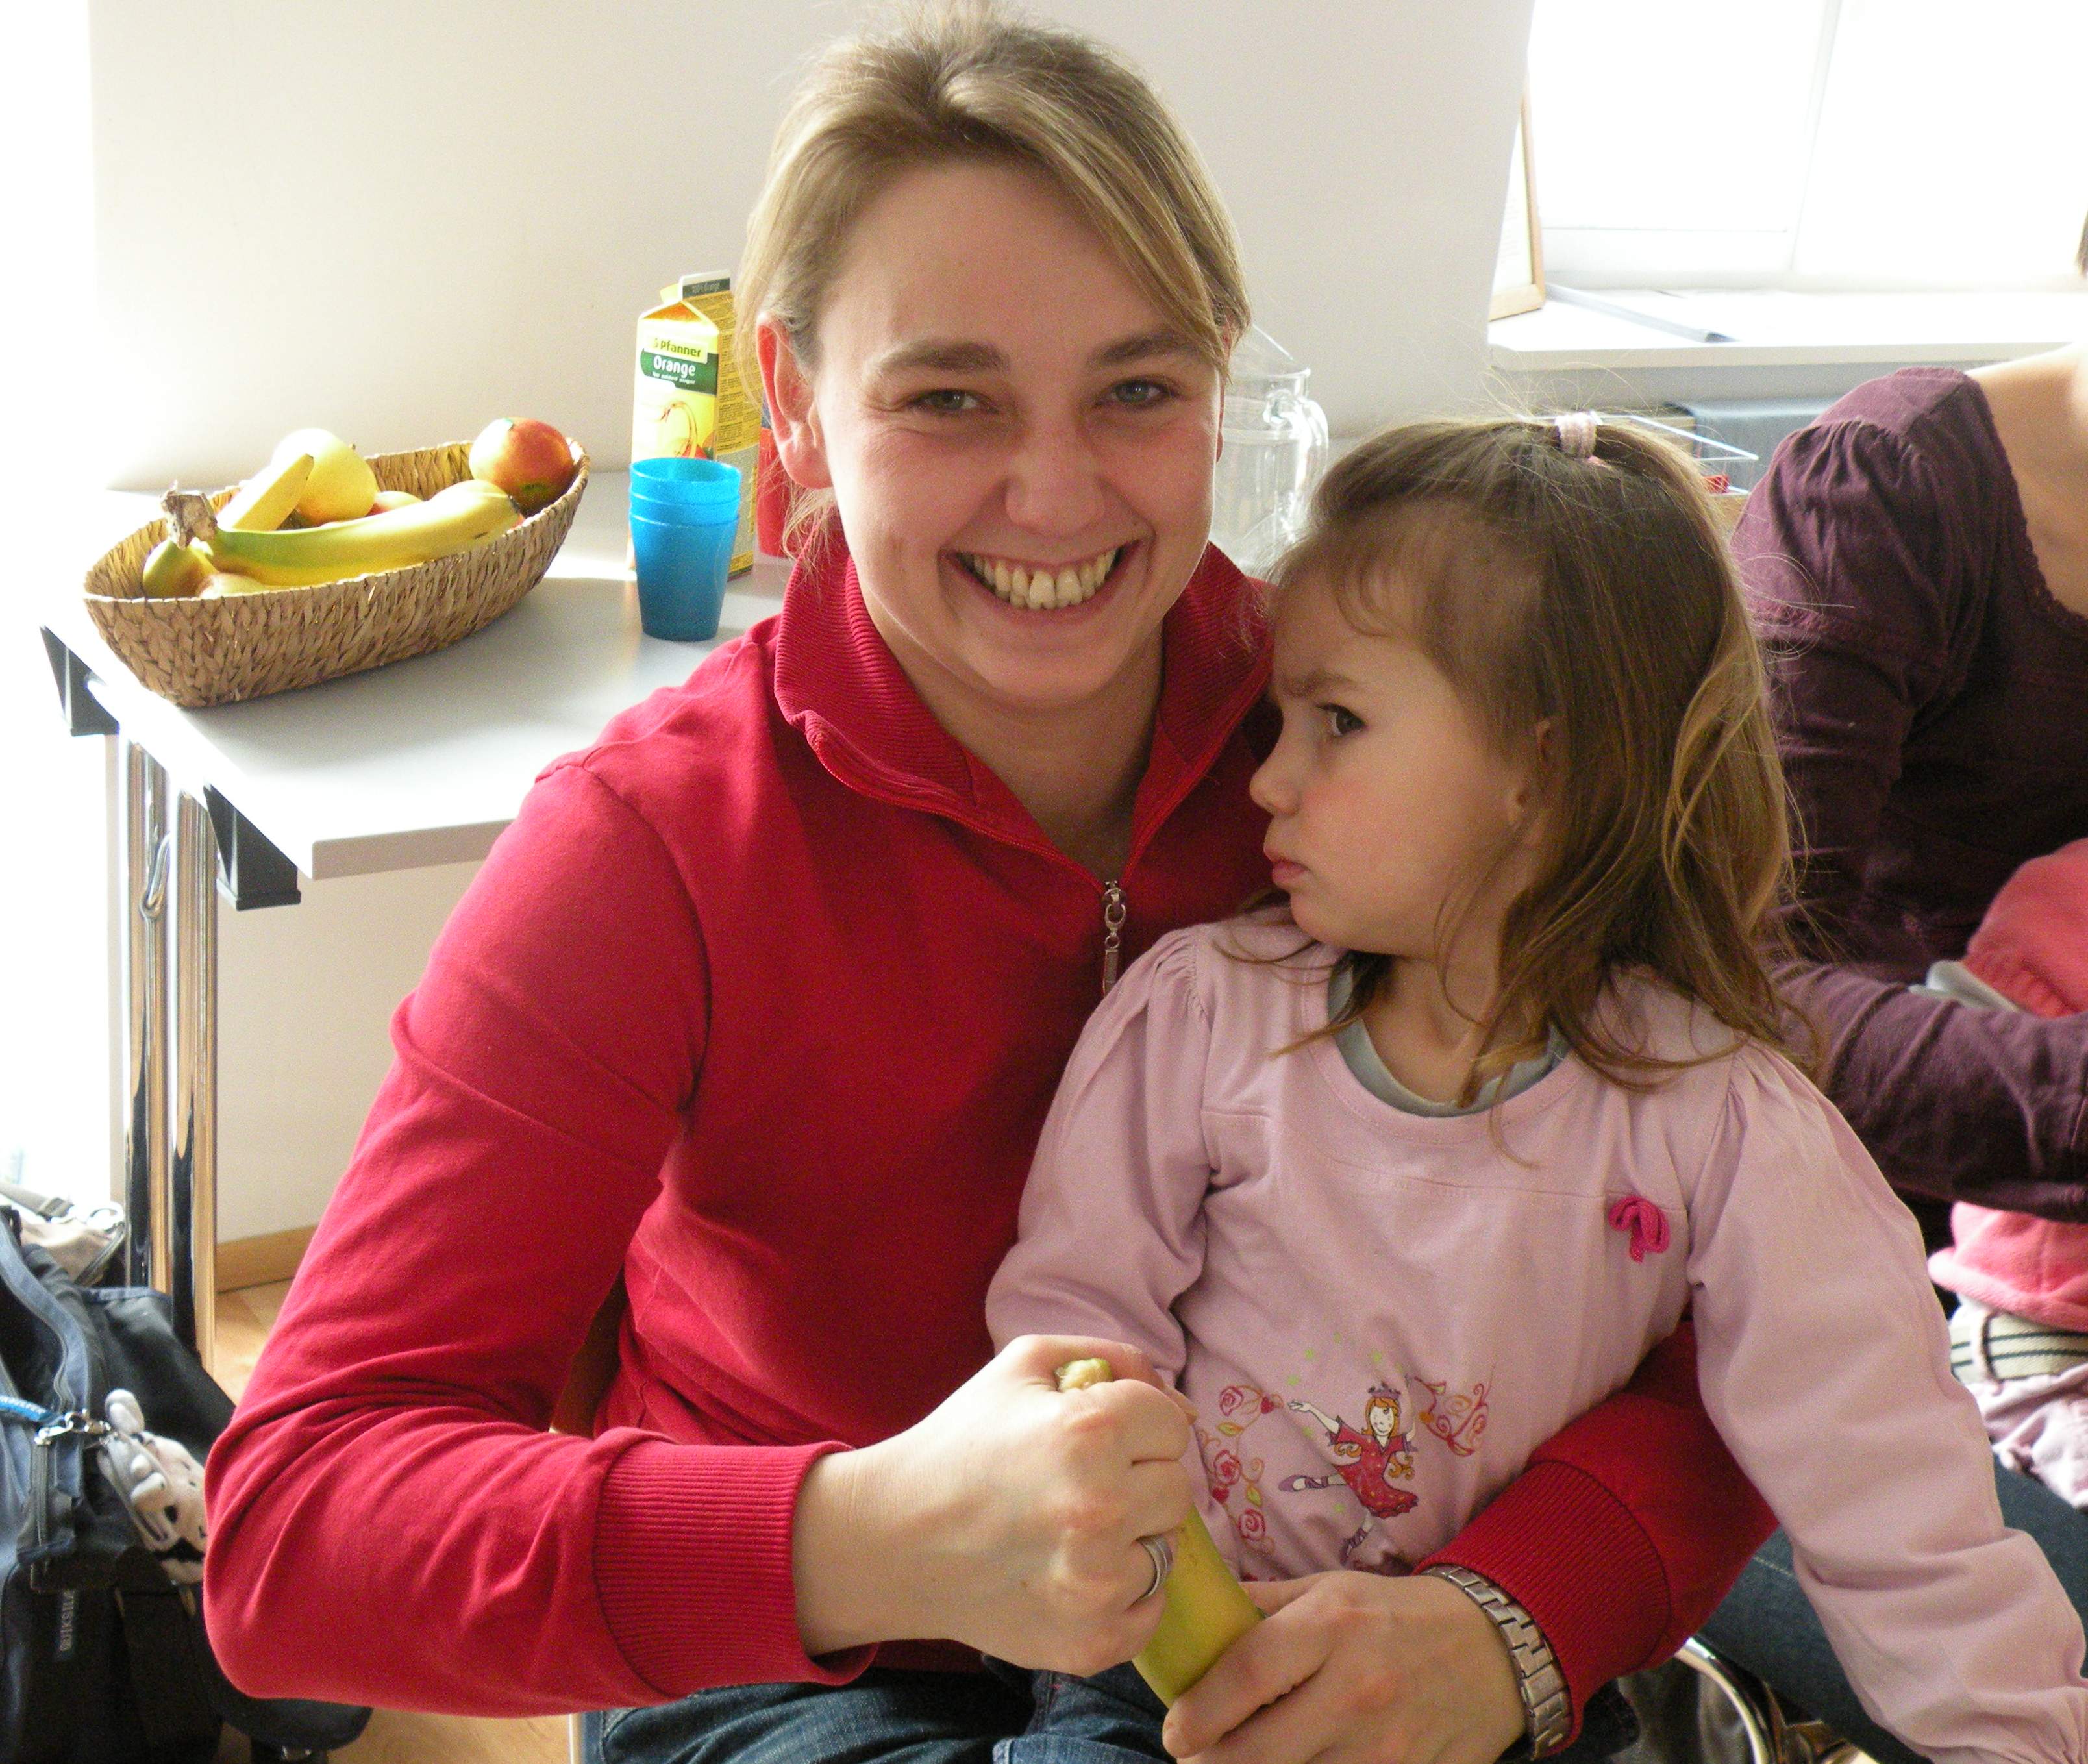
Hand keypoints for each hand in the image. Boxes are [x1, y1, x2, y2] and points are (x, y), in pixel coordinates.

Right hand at [792, 1333, 1196, 1671]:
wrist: (894, 1540)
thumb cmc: (962, 1443)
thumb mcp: (1028, 1364)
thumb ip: (1116, 1361)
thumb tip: (1186, 1410)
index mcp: (1090, 1431)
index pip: (1174, 1424)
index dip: (1136, 1425)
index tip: (1092, 1437)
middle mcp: (1103, 1509)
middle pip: (1177, 1488)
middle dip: (1137, 1479)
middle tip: (1078, 1484)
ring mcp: (1100, 1585)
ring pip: (1166, 1549)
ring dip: (1131, 1537)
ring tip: (1071, 1530)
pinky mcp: (1094, 1643)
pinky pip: (1151, 1608)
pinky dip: (1122, 1594)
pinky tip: (1070, 1574)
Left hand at [1161, 1569, 1525, 1763]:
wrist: (1493, 1650)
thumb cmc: (1397, 1614)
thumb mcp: (1330, 1589)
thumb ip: (1262, 1606)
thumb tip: (1196, 1615)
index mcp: (1332, 1626)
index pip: (1246, 1676)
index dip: (1198, 1712)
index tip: (1174, 1729)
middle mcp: (1357, 1688)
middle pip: (1257, 1751)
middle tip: (1194, 1756)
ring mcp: (1385, 1747)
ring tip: (1236, 1761)